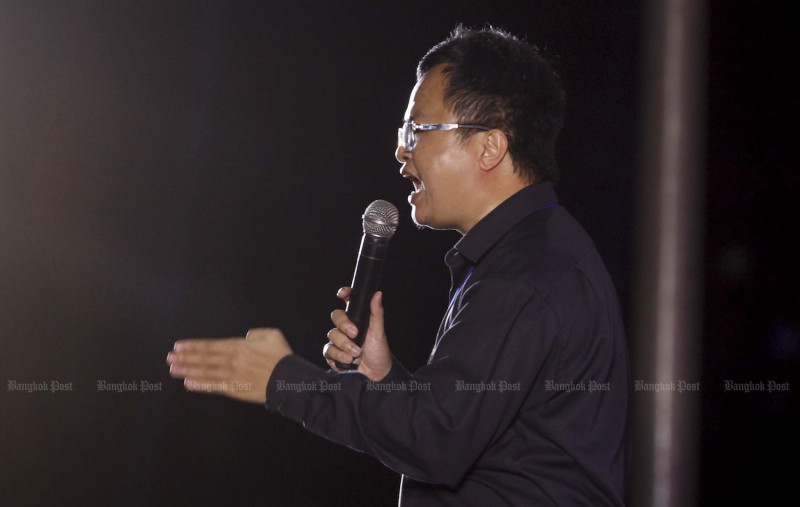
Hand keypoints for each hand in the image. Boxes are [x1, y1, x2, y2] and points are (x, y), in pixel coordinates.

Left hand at [166, 328, 292, 403]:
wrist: (288, 379)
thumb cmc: (281, 357)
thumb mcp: (272, 335)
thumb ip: (256, 333)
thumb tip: (246, 336)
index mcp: (239, 346)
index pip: (210, 346)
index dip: (193, 346)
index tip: (179, 346)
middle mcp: (231, 360)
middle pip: (203, 358)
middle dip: (185, 358)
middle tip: (170, 358)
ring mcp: (231, 376)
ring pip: (205, 372)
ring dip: (187, 370)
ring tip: (173, 369)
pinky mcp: (234, 389)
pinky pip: (214, 387)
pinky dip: (200, 385)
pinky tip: (189, 384)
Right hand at [323, 288, 391, 380]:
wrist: (376, 374)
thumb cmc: (379, 351)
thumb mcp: (378, 332)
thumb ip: (376, 313)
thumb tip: (377, 294)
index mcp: (357, 318)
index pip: (348, 301)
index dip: (344, 294)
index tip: (342, 294)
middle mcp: (346, 327)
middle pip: (336, 316)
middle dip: (344, 325)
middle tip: (355, 334)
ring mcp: (339, 340)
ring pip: (332, 335)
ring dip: (344, 345)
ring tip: (356, 353)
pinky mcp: (333, 354)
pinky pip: (328, 350)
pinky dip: (338, 355)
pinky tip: (348, 360)